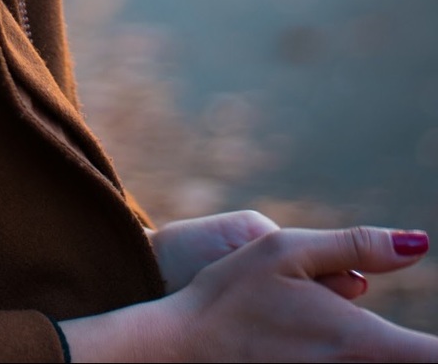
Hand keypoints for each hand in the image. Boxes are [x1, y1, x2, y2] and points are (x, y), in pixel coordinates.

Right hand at [60, 226, 437, 362]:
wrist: (182, 348)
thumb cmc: (231, 294)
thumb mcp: (284, 249)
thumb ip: (355, 245)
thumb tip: (418, 244)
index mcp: (364, 342)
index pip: (436, 355)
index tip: (432, 330)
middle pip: (411, 360)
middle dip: (407, 342)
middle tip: (336, 299)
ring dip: (378, 346)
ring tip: (312, 318)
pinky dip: (352, 357)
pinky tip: (307, 339)